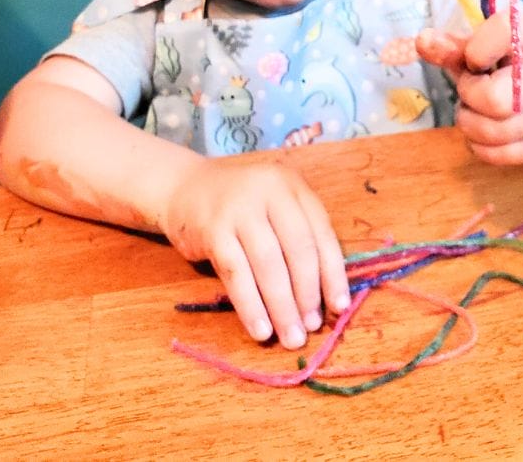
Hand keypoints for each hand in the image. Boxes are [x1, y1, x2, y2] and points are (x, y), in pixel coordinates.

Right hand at [163, 157, 350, 348]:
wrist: (183, 188)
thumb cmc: (239, 206)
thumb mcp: (274, 206)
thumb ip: (298, 237)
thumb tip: (325, 296)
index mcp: (291, 185)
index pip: (321, 233)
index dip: (333, 273)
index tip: (339, 307)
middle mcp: (268, 190)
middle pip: (298, 249)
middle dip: (308, 294)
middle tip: (311, 327)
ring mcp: (238, 208)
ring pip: (268, 264)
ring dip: (282, 307)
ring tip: (290, 337)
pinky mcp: (212, 230)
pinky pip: (237, 274)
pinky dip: (251, 306)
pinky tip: (261, 330)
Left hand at [416, 12, 522, 164]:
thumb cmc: (507, 64)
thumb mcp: (483, 48)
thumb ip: (452, 46)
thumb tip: (422, 41)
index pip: (503, 32)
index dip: (475, 50)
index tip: (474, 59)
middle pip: (496, 100)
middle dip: (469, 96)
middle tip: (470, 90)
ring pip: (494, 132)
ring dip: (469, 123)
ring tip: (474, 110)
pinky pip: (499, 155)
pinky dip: (478, 146)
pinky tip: (480, 132)